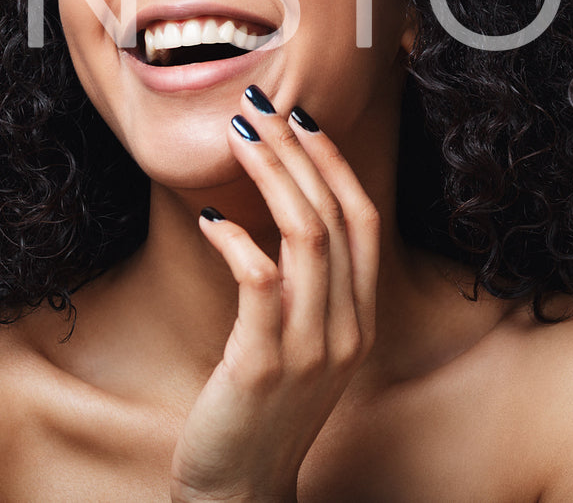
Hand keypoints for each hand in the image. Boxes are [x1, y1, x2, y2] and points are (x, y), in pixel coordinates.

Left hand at [169, 86, 380, 502]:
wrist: (240, 491)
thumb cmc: (259, 411)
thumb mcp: (298, 345)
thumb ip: (301, 288)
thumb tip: (275, 211)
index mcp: (360, 320)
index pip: (363, 220)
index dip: (335, 163)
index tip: (304, 118)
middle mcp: (347, 330)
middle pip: (335, 216)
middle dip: (298, 152)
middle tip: (260, 107)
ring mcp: (311, 349)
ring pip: (306, 236)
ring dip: (271, 176)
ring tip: (239, 138)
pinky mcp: (265, 365)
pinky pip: (260, 280)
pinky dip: (236, 238)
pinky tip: (210, 218)